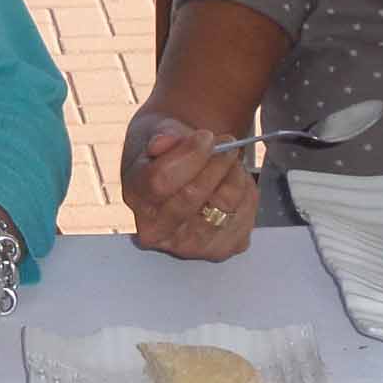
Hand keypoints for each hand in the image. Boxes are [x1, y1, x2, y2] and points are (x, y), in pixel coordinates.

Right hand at [121, 118, 257, 262]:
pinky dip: (246, 194)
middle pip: (192, 196)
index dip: (189, 156)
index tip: (206, 137)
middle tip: (226, 144)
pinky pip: (245, 216)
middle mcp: (157, 230)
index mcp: (136, 197)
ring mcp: (189, 245)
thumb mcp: (160, 134)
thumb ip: (162, 136)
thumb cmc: (169, 153)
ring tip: (230, 161)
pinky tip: (235, 182)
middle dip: (215, 164)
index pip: (160, 181)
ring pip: (223, 206)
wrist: (182, 172)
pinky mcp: (221, 248)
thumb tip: (163, 142)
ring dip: (234, 176)